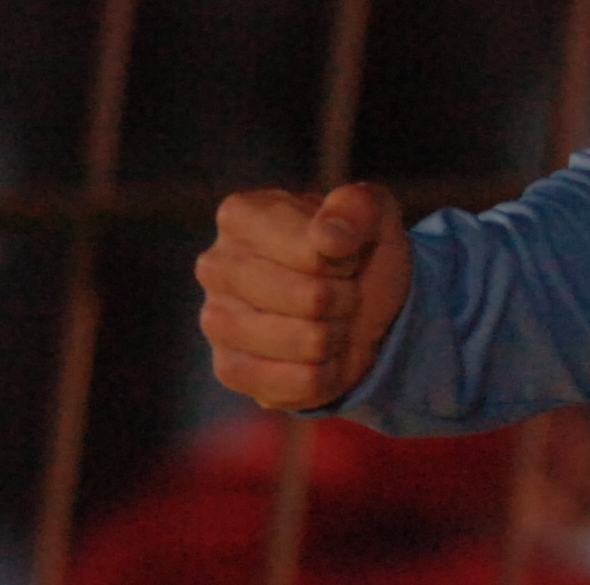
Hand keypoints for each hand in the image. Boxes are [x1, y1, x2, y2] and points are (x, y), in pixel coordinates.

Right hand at [195, 182, 410, 411]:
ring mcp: (216, 321)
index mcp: (241, 215)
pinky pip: (301, 382)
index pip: (313, 251)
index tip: (343, 252)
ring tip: (328, 317)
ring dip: (338, 333)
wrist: (360, 303)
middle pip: (312, 299)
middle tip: (341, 288)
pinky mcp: (229, 369)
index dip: (344, 258)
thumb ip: (355, 207)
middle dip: (346, 297)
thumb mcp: (374, 212)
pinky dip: (328, 371)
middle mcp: (215, 266)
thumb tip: (326, 238)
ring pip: (309, 342)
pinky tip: (318, 353)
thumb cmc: (358, 249)